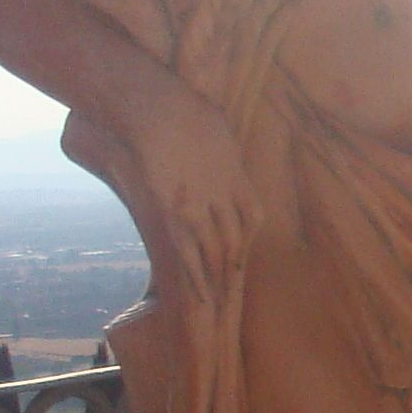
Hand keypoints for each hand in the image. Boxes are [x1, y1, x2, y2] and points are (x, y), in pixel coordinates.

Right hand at [128, 89, 258, 304]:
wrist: (159, 110)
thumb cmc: (184, 110)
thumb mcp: (217, 131)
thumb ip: (221, 153)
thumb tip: (219, 155)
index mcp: (236, 178)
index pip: (252, 219)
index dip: (248, 239)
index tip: (244, 254)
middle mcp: (224, 198)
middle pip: (236, 240)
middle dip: (234, 267)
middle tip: (234, 290)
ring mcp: (201, 208)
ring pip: (217, 252)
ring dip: (219, 279)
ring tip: (220, 302)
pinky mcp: (175, 214)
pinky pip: (189, 253)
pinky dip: (197, 278)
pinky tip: (202, 296)